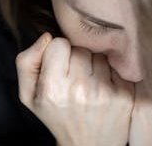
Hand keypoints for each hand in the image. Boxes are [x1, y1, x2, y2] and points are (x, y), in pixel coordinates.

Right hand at [16, 33, 134, 145]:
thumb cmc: (57, 116)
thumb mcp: (29, 95)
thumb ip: (26, 62)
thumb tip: (47, 36)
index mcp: (53, 88)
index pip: (58, 43)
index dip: (58, 54)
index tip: (60, 69)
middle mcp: (79, 89)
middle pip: (80, 48)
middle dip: (77, 59)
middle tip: (75, 80)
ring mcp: (104, 92)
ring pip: (99, 55)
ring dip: (95, 66)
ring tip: (90, 85)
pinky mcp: (125, 95)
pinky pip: (117, 66)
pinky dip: (111, 75)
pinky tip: (105, 89)